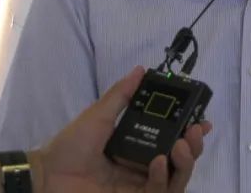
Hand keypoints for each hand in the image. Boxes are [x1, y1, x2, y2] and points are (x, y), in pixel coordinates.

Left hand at [36, 66, 211, 192]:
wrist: (48, 175)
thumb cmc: (71, 145)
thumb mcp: (98, 114)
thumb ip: (122, 94)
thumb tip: (142, 70)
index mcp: (138, 146)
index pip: (172, 140)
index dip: (190, 133)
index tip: (202, 121)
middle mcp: (143, 166)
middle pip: (180, 161)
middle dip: (194, 146)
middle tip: (195, 131)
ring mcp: (140, 186)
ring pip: (177, 179)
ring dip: (185, 162)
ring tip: (180, 145)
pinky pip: (160, 192)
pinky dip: (163, 178)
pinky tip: (157, 162)